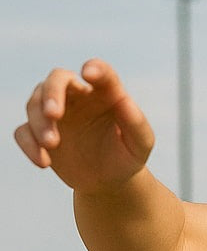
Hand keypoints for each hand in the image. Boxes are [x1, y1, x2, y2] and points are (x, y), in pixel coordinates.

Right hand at [14, 59, 153, 194]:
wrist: (109, 182)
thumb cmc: (126, 157)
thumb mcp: (140, 145)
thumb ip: (137, 123)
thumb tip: (125, 100)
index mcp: (104, 93)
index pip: (99, 71)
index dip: (94, 69)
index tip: (88, 74)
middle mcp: (76, 97)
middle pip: (56, 79)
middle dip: (51, 93)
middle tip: (53, 114)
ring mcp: (55, 114)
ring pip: (35, 103)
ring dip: (40, 122)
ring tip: (52, 144)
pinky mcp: (39, 134)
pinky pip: (23, 132)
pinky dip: (29, 144)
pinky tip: (44, 162)